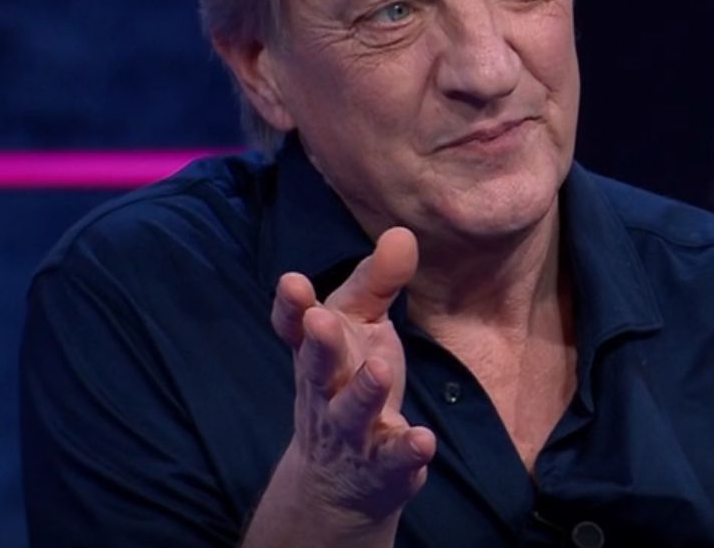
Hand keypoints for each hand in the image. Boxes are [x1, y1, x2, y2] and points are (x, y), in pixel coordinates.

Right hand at [250, 227, 436, 542]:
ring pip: (352, 413)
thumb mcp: (361, 328)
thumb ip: (378, 282)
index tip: (293, 282)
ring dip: (365, 391)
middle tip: (320, 319)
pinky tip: (423, 440)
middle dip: (318, 343)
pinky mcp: (381, 467)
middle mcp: (325, 391)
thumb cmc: (350, 381)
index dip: (290, 307)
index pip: (294, 328)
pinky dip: (406, 451)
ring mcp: (350, 432)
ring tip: (381, 369)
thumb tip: (403, 232)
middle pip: (316, 367)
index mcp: (317, 353)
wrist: (339, 481)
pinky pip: (391, 460)